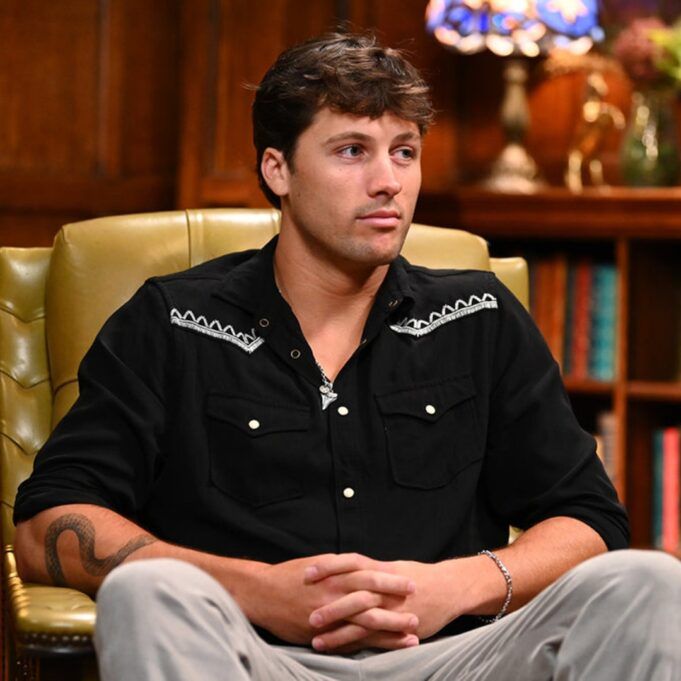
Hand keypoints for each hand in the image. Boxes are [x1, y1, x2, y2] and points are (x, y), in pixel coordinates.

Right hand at [248, 553, 418, 648]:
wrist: (263, 594)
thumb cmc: (291, 575)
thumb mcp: (318, 563)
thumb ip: (341, 566)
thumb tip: (363, 565)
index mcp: (335, 574)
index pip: (370, 576)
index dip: (391, 580)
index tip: (410, 582)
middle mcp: (335, 594)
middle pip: (373, 600)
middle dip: (397, 604)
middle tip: (418, 608)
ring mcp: (330, 617)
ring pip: (366, 623)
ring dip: (391, 628)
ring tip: (412, 634)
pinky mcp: (323, 635)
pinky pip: (351, 642)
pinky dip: (370, 645)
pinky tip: (386, 648)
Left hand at [306, 557, 468, 648]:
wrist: (449, 588)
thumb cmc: (418, 576)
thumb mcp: (391, 567)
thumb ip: (368, 569)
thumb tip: (342, 568)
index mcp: (380, 568)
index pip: (350, 563)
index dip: (329, 567)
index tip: (307, 572)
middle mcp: (385, 587)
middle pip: (352, 594)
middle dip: (329, 605)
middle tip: (306, 613)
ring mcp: (392, 608)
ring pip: (361, 620)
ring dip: (338, 632)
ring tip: (315, 640)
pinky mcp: (400, 625)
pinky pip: (375, 637)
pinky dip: (358, 644)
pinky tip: (341, 651)